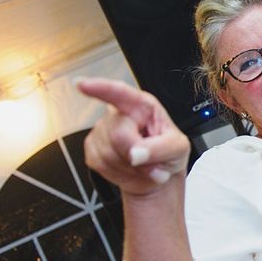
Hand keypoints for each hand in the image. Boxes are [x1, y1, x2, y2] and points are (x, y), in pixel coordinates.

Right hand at [77, 78, 190, 196]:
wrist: (158, 176)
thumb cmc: (169, 155)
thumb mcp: (178, 149)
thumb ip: (162, 148)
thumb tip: (136, 153)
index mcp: (142, 106)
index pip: (120, 93)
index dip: (100, 88)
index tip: (82, 84)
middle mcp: (119, 114)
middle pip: (118, 135)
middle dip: (135, 154)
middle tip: (150, 159)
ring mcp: (102, 130)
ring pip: (108, 153)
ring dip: (129, 166)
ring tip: (141, 164)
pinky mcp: (92, 148)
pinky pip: (100, 164)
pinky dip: (118, 172)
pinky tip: (129, 168)